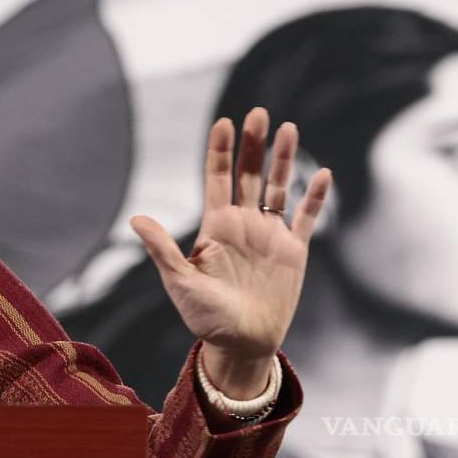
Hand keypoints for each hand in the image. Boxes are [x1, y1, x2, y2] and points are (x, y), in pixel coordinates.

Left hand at [131, 107, 331, 398]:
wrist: (240, 345)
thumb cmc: (204, 317)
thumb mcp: (179, 281)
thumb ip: (162, 249)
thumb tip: (136, 218)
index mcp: (215, 226)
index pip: (217, 178)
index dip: (220, 150)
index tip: (224, 121)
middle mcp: (243, 224)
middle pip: (249, 174)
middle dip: (254, 144)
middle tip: (259, 112)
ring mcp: (269, 236)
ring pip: (278, 188)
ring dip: (284, 159)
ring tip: (289, 128)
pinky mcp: (293, 252)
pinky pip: (307, 218)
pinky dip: (315, 197)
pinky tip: (321, 173)